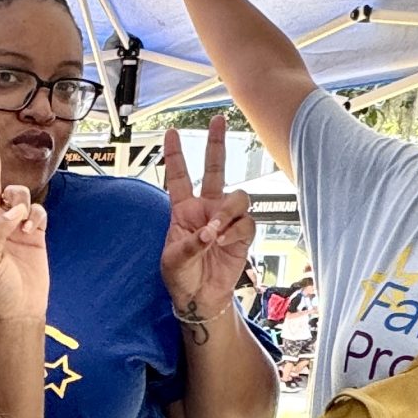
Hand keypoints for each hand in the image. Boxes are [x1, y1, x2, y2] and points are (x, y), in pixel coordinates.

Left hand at [161, 115, 255, 328]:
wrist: (200, 297)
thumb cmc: (182, 276)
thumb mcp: (173, 260)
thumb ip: (189, 244)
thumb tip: (209, 232)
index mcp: (184, 210)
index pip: (179, 176)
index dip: (175, 155)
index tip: (170, 133)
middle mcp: (207, 208)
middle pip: (215, 169)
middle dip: (216, 144)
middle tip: (218, 121)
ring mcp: (226, 219)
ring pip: (237, 197)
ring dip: (227, 213)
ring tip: (214, 233)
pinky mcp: (242, 234)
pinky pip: (246, 222)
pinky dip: (235, 231)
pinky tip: (224, 242)